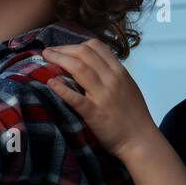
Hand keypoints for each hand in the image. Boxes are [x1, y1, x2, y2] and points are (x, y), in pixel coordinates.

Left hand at [40, 40, 159, 161]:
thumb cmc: (134, 115)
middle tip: (48, 51)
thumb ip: (112, 74)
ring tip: (45, 57)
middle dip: (63, 49)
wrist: (140, 140)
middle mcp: (112, 80)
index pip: (96, 47)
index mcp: (119, 72)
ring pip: (79, 69)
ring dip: (59, 59)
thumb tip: (93, 64)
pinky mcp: (94, 113)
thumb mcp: (128, 87)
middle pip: (84, 53)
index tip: (62, 49)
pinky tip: (50, 82)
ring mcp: (103, 96)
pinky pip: (76, 98)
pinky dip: (61, 89)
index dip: (75, 44)